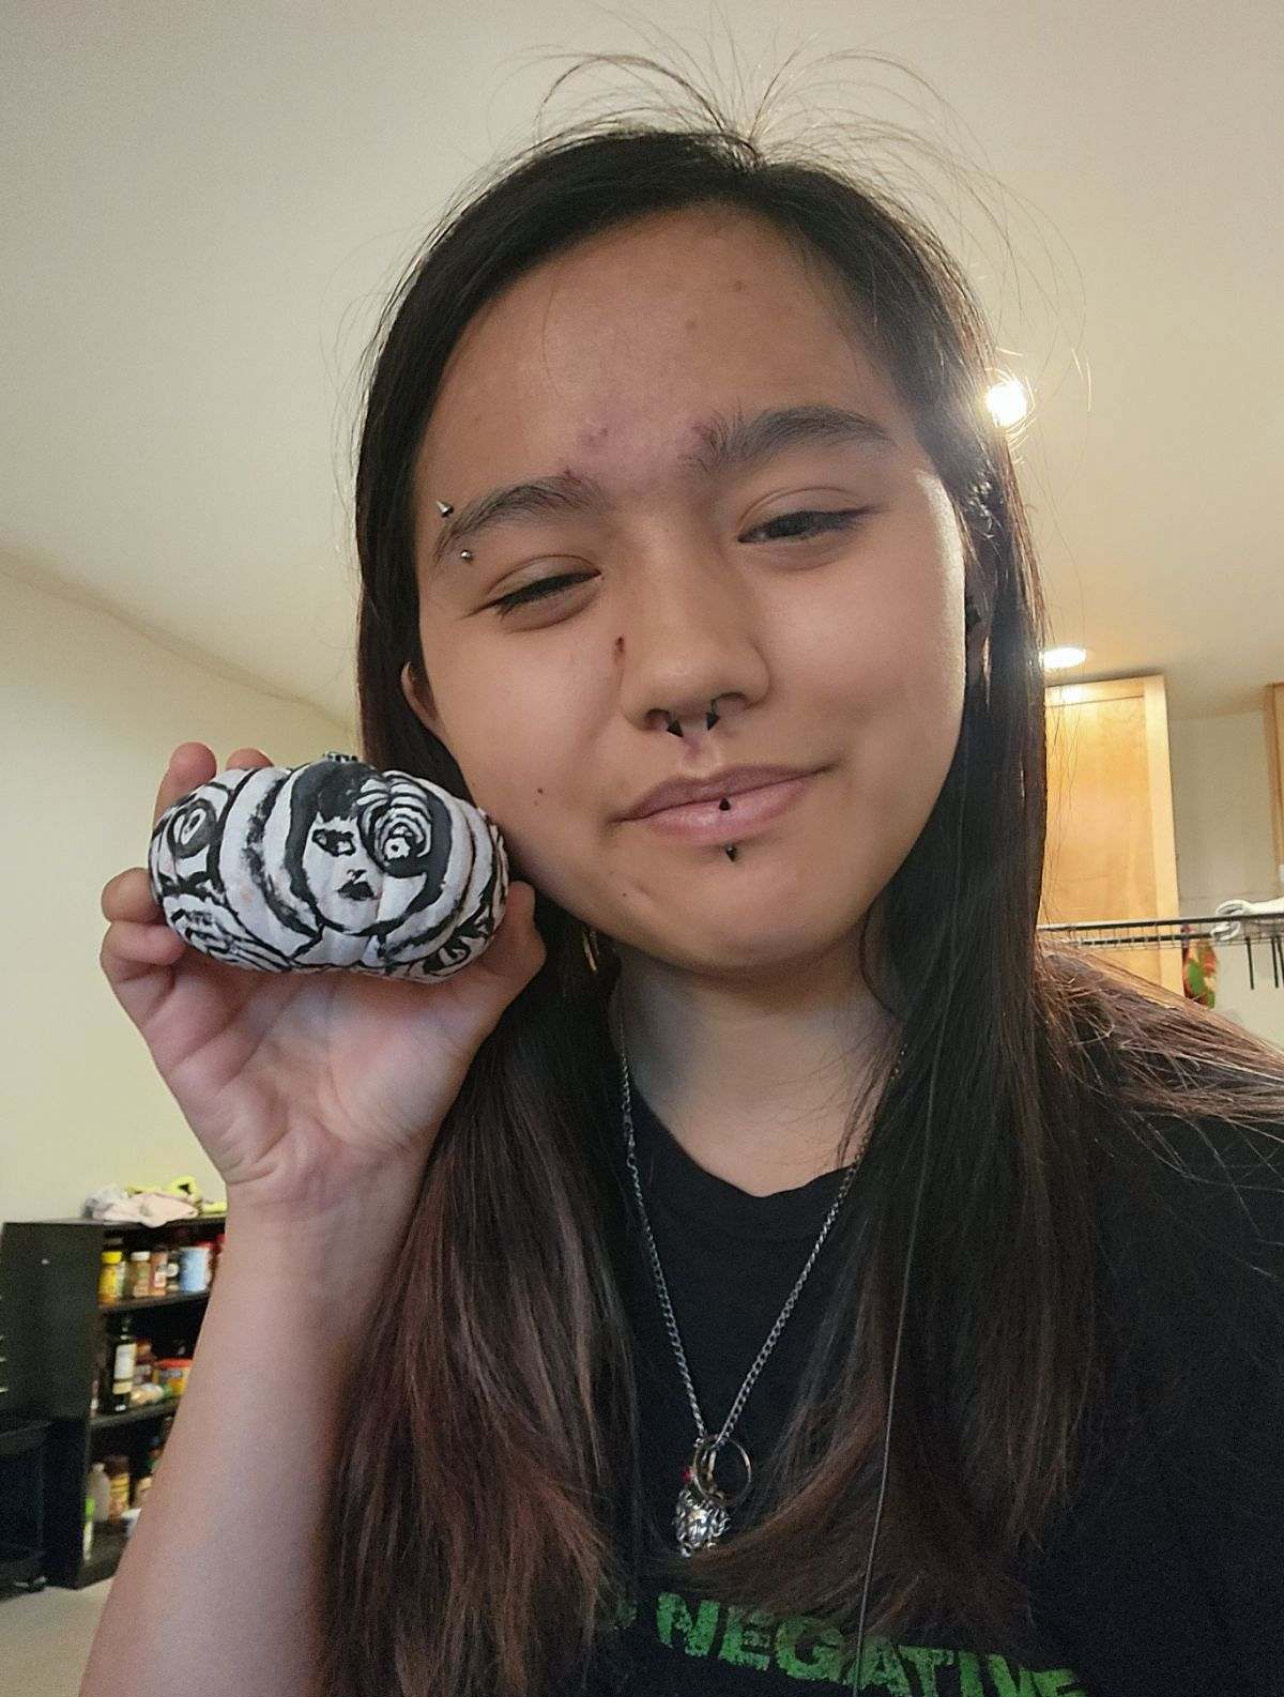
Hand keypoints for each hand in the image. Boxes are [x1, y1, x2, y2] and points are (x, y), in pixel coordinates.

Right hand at [99, 743, 545, 1219]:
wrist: (357, 1173)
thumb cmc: (403, 1089)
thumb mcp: (463, 1012)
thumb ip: (498, 954)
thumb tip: (523, 889)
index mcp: (318, 927)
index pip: (284, 844)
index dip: (273, 799)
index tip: (277, 760)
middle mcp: (258, 941)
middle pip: (212, 853)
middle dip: (201, 801)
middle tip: (210, 762)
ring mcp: (210, 977)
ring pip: (161, 893)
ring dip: (154, 853)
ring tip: (169, 829)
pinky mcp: (175, 1020)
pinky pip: (132, 964)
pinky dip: (129, 933)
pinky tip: (153, 920)